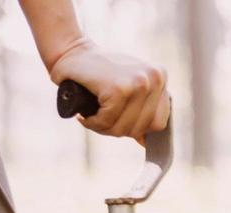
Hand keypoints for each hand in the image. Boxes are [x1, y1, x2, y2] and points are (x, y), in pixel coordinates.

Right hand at [49, 40, 171, 138]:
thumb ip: (141, 110)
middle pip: (142, 128)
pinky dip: (93, 123)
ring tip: (91, 117)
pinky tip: (85, 115)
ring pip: (124, 128)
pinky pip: (108, 122)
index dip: (136, 129)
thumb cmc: (96, 72)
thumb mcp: (126, 87)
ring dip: (103, 128)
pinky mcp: (118, 89)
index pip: (158, 122)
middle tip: (99, 120)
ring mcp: (138, 83)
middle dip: (117, 130)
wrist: (70, 51)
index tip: (117, 122)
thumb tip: (145, 143)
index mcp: (159, 77)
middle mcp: (154, 78)